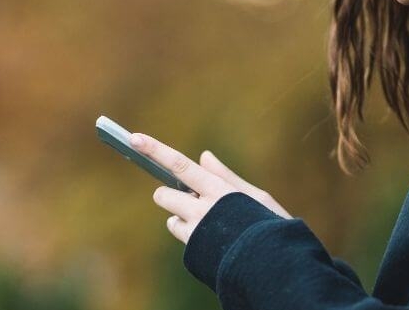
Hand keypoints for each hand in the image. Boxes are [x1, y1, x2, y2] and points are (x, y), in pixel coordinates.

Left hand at [129, 132, 292, 243]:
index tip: (135, 138)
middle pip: (164, 195)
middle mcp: (202, 211)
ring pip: (172, 219)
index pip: (181, 165)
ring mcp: (195, 233)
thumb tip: (204, 156)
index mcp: (219, 191)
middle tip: (190, 201)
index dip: (156, 151)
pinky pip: (182, 237)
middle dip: (169, 196)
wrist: (274, 269)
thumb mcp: (256, 197)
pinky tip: (212, 240)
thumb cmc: (270, 228)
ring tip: (210, 225)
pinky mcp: (193, 252)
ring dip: (182, 218)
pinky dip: (191, 235)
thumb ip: (225, 176)